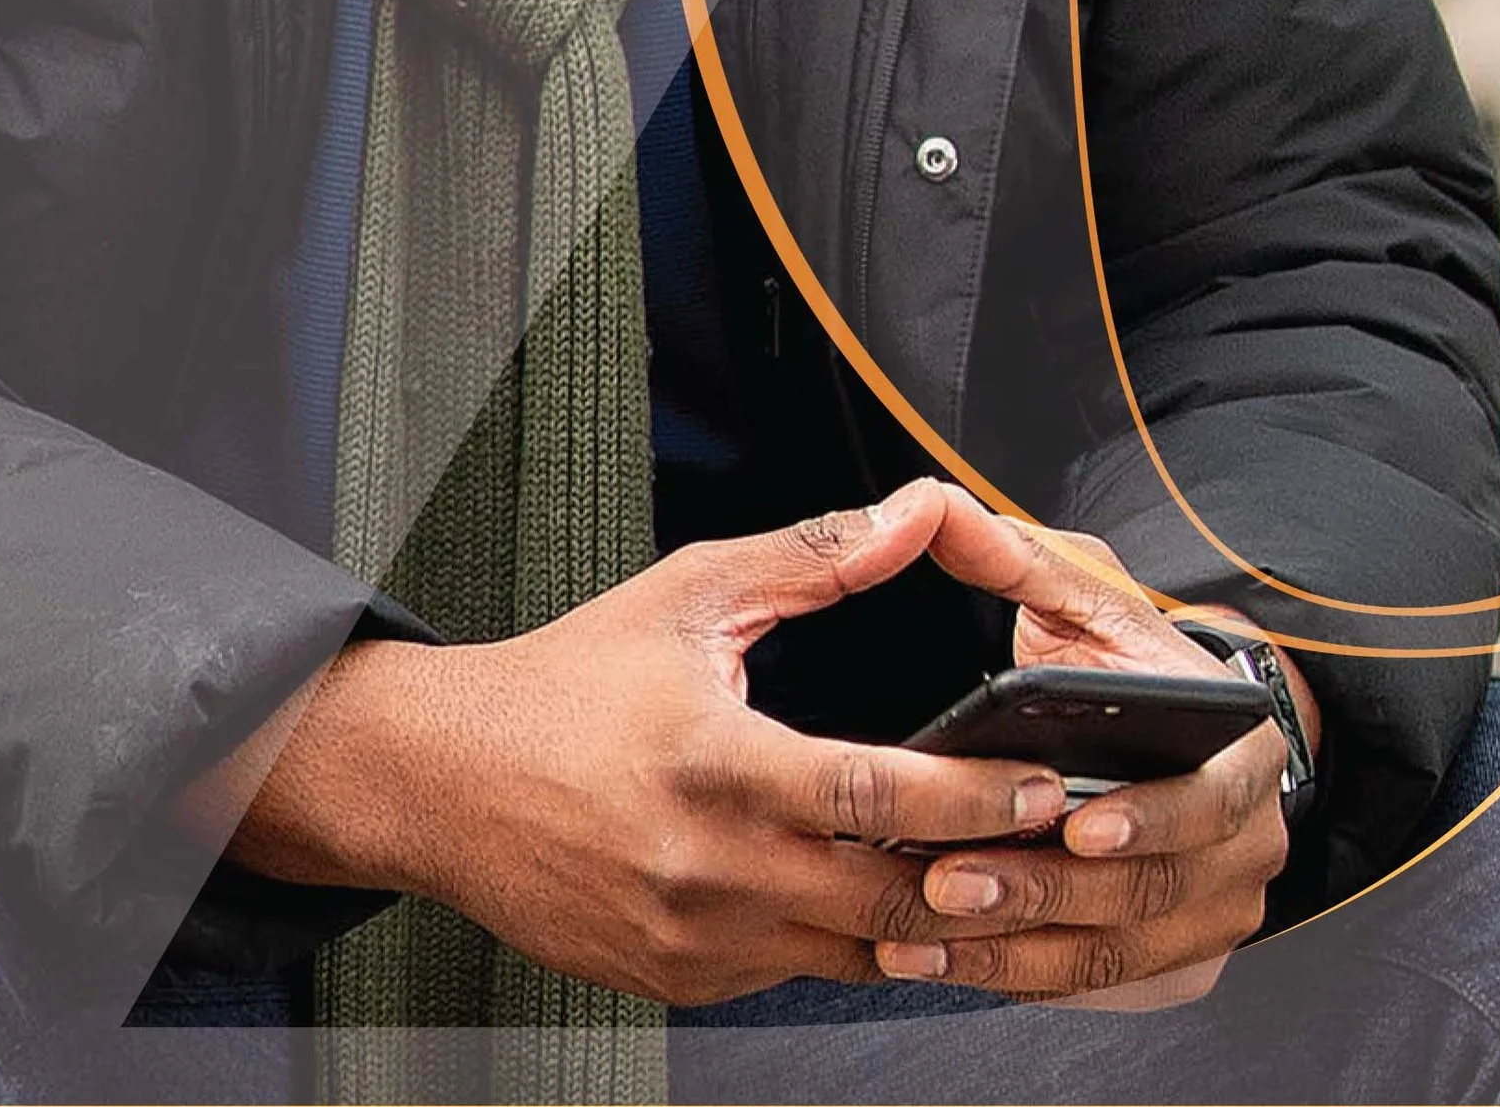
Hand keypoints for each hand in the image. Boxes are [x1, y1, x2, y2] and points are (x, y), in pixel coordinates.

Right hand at [226, 480, 1085, 1006]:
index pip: (875, 795)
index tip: (1039, 782)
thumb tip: (909, 518)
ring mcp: (694, 940)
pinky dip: (846, 943)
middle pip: (887, 899)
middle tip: (1056, 845)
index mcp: (715, 764)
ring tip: (999, 881)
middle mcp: (707, 867)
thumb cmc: (565, 681)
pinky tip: (886, 904)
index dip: (972, 797)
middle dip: (984, 875)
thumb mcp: (689, 594)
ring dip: (929, 923)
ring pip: (853, 955)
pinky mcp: (679, 982)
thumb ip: (813, 560)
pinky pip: (792, 974)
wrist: (443, 779)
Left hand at [880, 487, 1301, 1006]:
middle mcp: (1246, 844)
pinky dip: (1014, 974)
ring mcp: (1214, 914)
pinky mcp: (1170, 962)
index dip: (1145, 816)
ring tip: (922, 929)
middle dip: (1041, 889)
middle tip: (948, 881)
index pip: (1207, 796)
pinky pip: (1091, 980)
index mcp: (1246, 751)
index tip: (1071, 822)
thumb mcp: (1085, 595)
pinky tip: (938, 960)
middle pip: (1148, 890)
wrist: (1177, 730)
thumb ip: (1015, 554)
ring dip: (1011, 946)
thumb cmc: (1124, 658)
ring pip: (1112, 948)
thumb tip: (934, 504)